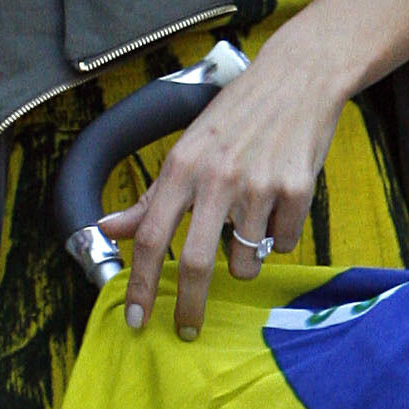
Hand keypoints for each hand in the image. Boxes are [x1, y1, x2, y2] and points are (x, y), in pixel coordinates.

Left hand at [102, 15, 349, 338]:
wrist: (298, 78)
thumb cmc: (238, 115)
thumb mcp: (186, 148)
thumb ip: (150, 196)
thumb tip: (110, 228)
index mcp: (182, 166)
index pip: (149, 236)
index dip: (139, 284)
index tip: (136, 319)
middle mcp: (216, 177)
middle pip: (194, 262)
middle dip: (189, 307)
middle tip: (187, 329)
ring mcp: (259, 186)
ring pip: (245, 261)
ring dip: (245, 258)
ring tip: (251, 221)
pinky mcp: (296, 191)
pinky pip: (283, 243)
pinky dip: (279, 235)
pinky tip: (279, 203)